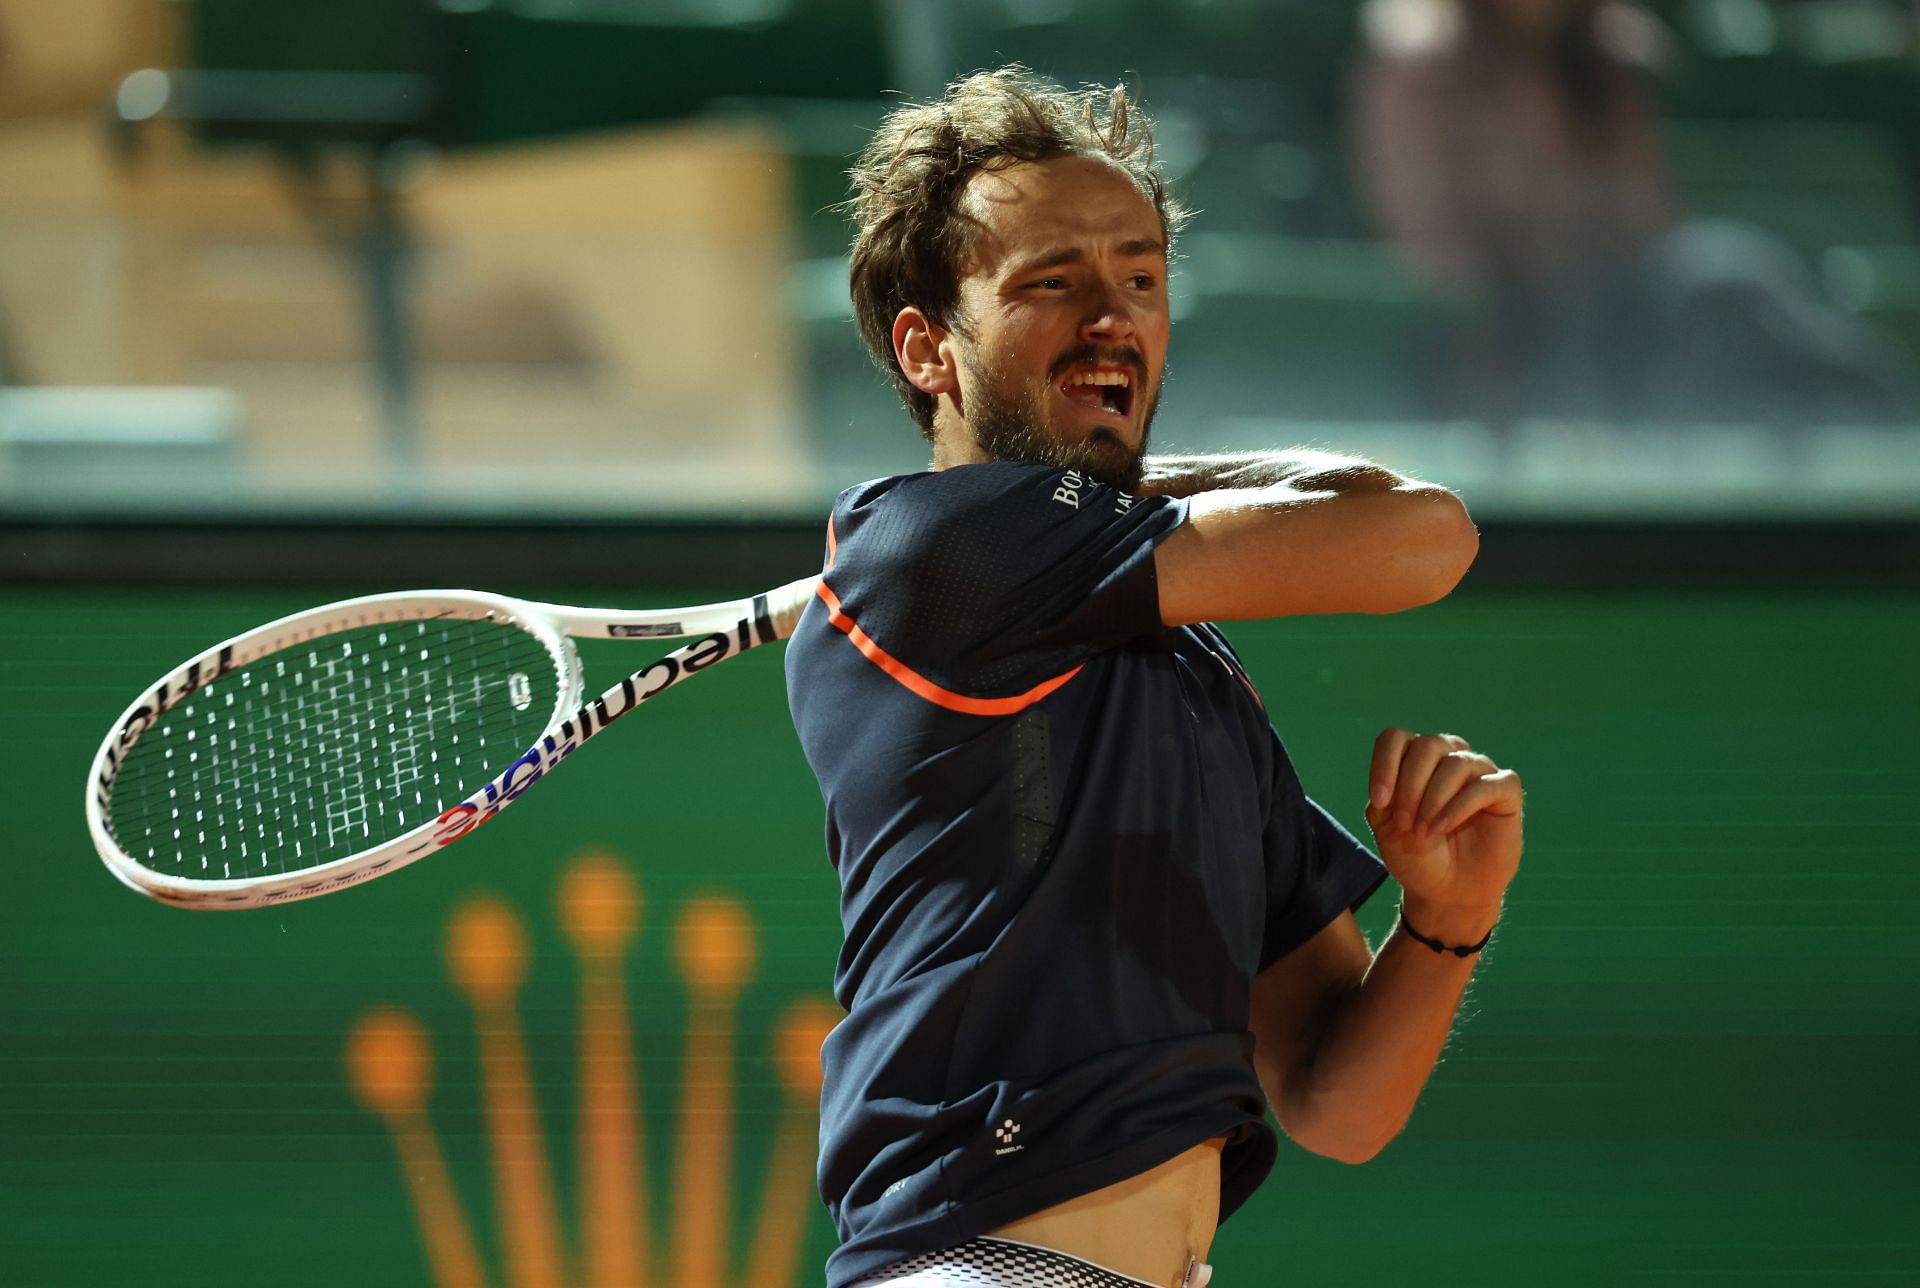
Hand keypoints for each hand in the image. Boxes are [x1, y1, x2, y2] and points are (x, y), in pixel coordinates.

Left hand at [1365, 729, 1522, 937]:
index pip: (1395, 739)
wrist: (1447, 892)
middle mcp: (1448, 757)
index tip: (1380, 802)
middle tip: (1405, 824)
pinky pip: (1486, 784)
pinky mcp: (1505, 791)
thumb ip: (1384, 799)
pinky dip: (1460, 805)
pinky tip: (1444, 827)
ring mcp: (1478, 771)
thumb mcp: (1387, 828)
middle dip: (1410, 786)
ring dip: (1433, 799)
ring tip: (1425, 831)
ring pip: (1455, 763)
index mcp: (1414, 760)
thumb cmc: (1417, 856)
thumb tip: (1390, 782)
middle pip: (1426, 746)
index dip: (1384, 765)